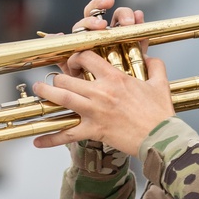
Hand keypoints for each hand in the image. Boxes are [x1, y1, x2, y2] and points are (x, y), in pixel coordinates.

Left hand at [31, 0, 174, 153]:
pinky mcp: (94, 131)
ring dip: (46, 93)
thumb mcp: (160, 84)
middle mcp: (101, 92)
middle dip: (57, 77)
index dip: (75, 56)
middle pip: (67, 77)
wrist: (161, 137)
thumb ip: (155, 66)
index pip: (86, 57)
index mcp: (115, 77)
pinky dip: (51, 139)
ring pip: (61, 98)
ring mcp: (95, 111)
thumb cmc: (161, 113)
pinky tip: (37, 142)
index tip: (74, 61)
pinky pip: (67, 135)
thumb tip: (150, 58)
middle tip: (53, 79)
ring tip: (39, 90)